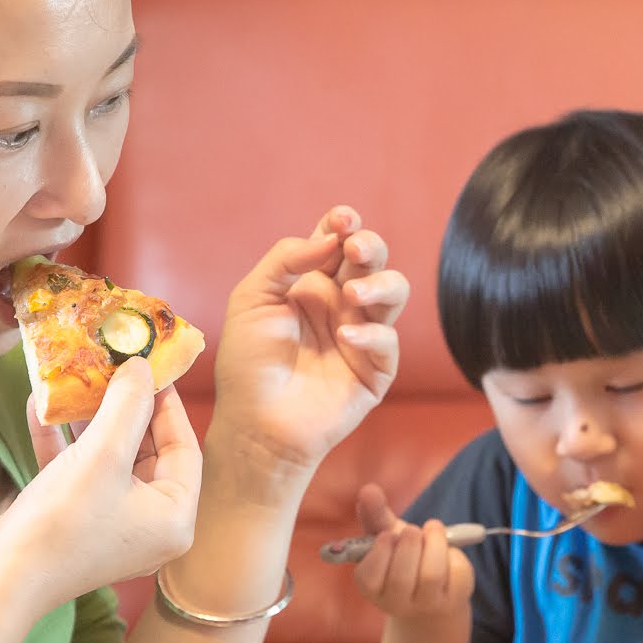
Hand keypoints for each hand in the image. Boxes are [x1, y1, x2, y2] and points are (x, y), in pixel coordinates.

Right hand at [0, 357, 202, 606]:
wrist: (1, 581)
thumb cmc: (63, 521)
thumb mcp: (102, 454)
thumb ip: (127, 406)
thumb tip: (143, 366)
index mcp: (176, 517)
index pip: (184, 449)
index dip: (166, 405)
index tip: (148, 367)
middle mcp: (153, 526)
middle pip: (149, 453)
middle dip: (125, 410)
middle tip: (111, 369)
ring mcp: (115, 527)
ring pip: (111, 461)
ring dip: (90, 423)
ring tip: (76, 383)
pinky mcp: (79, 525)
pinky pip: (80, 476)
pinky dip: (63, 445)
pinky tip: (38, 408)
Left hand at [210, 206, 408, 482]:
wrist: (256, 424)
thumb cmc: (248, 364)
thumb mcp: (252, 298)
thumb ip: (286, 260)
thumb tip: (329, 239)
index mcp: (311, 283)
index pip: (337, 242)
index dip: (345, 224)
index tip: (343, 219)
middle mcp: (341, 304)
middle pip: (373, 260)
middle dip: (370, 246)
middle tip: (354, 249)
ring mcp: (361, 335)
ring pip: (394, 292)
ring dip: (380, 285)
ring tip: (353, 294)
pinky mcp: (375, 370)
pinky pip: (387, 341)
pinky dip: (371, 335)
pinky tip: (345, 339)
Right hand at [350, 484, 473, 620]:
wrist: (434, 590)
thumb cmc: (403, 559)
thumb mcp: (387, 536)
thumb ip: (375, 515)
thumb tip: (368, 490)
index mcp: (373, 588)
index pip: (368, 578)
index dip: (380, 552)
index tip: (389, 534)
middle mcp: (397, 603)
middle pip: (401, 578)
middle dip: (409, 544)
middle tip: (413, 530)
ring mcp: (427, 606)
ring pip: (431, 575)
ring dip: (434, 544)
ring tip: (433, 530)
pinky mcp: (455, 601)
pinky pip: (457, 573)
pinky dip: (455, 553)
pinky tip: (449, 550)